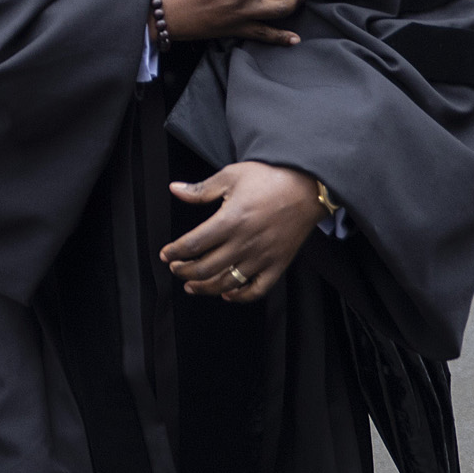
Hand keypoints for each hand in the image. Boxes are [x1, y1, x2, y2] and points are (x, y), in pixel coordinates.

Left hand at [161, 162, 322, 301]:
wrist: (308, 186)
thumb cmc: (270, 177)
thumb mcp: (231, 175)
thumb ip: (201, 189)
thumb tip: (175, 189)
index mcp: (230, 220)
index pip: (193, 244)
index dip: (175, 252)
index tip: (166, 254)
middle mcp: (245, 242)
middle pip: (205, 267)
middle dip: (184, 271)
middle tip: (175, 268)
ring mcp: (262, 256)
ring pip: (227, 283)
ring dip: (205, 287)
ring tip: (192, 285)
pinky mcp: (278, 264)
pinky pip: (257, 290)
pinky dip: (240, 296)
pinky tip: (228, 293)